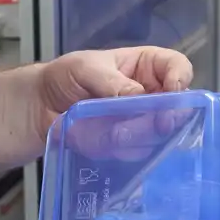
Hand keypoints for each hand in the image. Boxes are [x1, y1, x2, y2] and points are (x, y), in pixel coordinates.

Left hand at [34, 46, 192, 143]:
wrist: (38, 107)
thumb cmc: (64, 77)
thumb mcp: (86, 68)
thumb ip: (112, 82)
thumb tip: (139, 97)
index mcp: (145, 67)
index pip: (177, 68)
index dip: (180, 78)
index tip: (173, 90)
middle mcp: (150, 96)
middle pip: (177, 106)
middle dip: (166, 115)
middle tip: (157, 122)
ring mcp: (140, 124)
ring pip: (160, 134)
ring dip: (139, 134)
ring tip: (113, 130)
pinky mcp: (128, 147)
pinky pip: (138, 153)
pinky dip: (123, 149)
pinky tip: (105, 141)